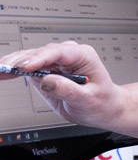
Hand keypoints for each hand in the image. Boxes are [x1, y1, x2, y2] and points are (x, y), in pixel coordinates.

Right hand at [0, 41, 123, 127]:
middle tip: (3, 69)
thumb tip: (47, 82)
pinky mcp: (45, 69)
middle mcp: (67, 55)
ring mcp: (55, 61)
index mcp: (83, 56)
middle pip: (39, 53)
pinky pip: (26, 66)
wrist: (104, 107)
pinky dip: (13, 70)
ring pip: (29, 58)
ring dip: (12, 64)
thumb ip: (68, 90)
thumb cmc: (102, 101)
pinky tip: (2, 73)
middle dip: (20, 61)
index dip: (40, 58)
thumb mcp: (88, 99)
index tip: (25, 66)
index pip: (58, 52)